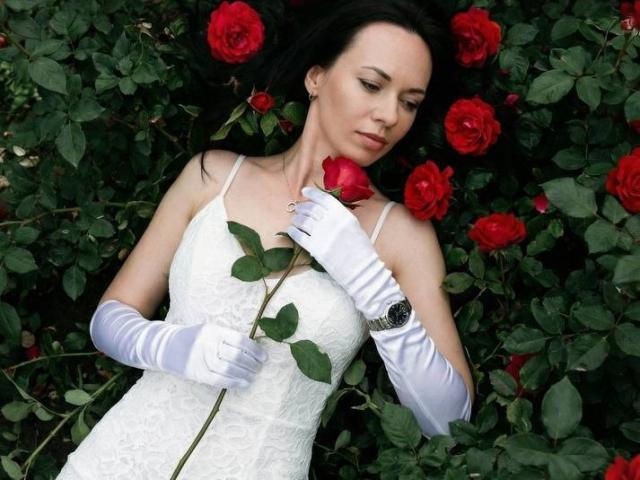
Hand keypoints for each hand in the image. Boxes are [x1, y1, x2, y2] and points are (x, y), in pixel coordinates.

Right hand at [182, 323, 267, 388]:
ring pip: (228, 368)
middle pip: (236, 356)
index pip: (239, 340)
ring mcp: (200, 358)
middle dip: (251, 364)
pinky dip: (232, 382)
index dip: (254, 350)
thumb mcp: (210, 331)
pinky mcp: (196, 372)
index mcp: (214, 330)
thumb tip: (253, 350)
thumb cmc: (195, 339)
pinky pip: (218, 379)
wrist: (166, 346)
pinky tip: (242, 383)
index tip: (264, 357)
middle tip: (259, 368)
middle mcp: (208, 343)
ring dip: (244, 374)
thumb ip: (227, 338)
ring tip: (253, 377)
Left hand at [286, 186, 402, 319]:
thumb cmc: (361, 250)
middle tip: (298, 208)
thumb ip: (340, 217)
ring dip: (296, 219)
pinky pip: (298, 236)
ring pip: (303, 221)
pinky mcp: (315, 248)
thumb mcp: (354, 227)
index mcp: (343, 215)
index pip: (324, 198)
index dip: (312, 194)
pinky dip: (293, 231)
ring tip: (295, 220)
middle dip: (302, 207)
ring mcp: (322, 235)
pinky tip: (291, 230)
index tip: (304, 192)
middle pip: (311, 209)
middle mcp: (331, 222)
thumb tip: (324, 210)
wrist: (362, 271)